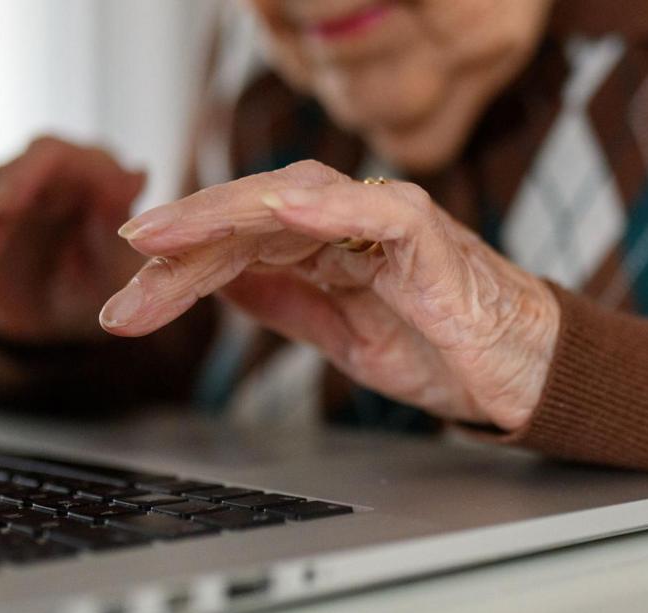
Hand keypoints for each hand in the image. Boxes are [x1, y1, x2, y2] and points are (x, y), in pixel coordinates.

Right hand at [0, 137, 145, 342]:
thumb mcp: (117, 273)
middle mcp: (40, 169)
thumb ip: (121, 227)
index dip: (24, 174)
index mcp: (89, 174)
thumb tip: (138, 173)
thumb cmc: (96, 290)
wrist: (57, 320)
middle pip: (7, 162)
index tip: (0, 210)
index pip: (55, 153)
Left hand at [100, 160, 559, 430]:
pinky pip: (373, 211)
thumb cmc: (441, 347)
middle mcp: (345, 223)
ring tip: (168, 236)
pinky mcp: (427, 234)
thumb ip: (282, 300)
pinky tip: (276, 215)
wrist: (520, 375)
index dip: (179, 269)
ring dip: (225, 217)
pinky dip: (327, 209)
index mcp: (322, 246)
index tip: (128, 300)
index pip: (236, 247)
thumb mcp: (338, 332)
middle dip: (182, 241)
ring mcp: (385, 220)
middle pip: (249, 218)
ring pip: (292, 202)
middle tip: (128, 262)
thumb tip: (215, 283)